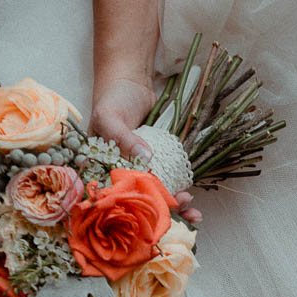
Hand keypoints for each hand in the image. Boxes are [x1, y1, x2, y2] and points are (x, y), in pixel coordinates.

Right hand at [90, 70, 201, 223]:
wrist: (129, 82)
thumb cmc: (112, 98)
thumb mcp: (110, 116)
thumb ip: (123, 137)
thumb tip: (146, 156)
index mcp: (103, 169)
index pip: (119, 196)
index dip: (138, 209)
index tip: (158, 213)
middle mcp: (120, 173)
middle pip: (140, 200)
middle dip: (162, 211)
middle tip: (185, 212)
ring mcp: (139, 168)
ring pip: (155, 193)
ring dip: (174, 204)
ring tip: (193, 209)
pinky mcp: (155, 162)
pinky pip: (166, 179)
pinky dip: (177, 189)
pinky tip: (191, 197)